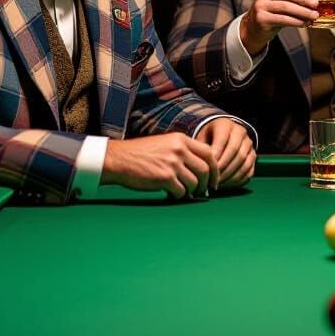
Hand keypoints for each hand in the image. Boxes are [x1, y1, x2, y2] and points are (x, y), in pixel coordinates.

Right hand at [101, 134, 218, 198]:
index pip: (209, 153)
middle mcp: (179, 149)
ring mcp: (172, 163)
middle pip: (205, 169)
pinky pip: (181, 192)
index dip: (215, 168)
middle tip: (202, 192)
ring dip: (191, 191)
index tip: (214, 179)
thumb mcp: (165, 144)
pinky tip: (171, 194)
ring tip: (183, 192)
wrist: (119, 159)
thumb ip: (183, 151)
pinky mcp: (164, 177)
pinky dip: (178, 196)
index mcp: (181, 139)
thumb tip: (201, 168)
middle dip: (206, 183)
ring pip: (194, 183)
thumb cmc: (141, 154)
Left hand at [202, 118, 255, 189]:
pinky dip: (238, 179)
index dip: (215, 156)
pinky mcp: (253, 155)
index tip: (207, 169)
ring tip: (218, 184)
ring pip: (244, 162)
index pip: (222, 140)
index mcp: (225, 124)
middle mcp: (240, 131)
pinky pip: (249, 170)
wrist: (221, 134)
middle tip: (212, 180)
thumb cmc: (207, 138)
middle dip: (223, 168)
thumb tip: (201, 168)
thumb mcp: (201, 138)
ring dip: (230, 176)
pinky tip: (227, 185)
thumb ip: (201, 150)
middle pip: (235, 151)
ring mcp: (249, 144)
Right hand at [240, 0, 318, 54]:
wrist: (254, 27)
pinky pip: (282, 19)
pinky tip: (303, 23)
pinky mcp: (261, 19)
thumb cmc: (271, 11)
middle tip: (315, 4)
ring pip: (285, 6)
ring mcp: (260, 6)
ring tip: (313, 15)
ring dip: (302, 11)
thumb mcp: (278, 0)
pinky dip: (295, 21)